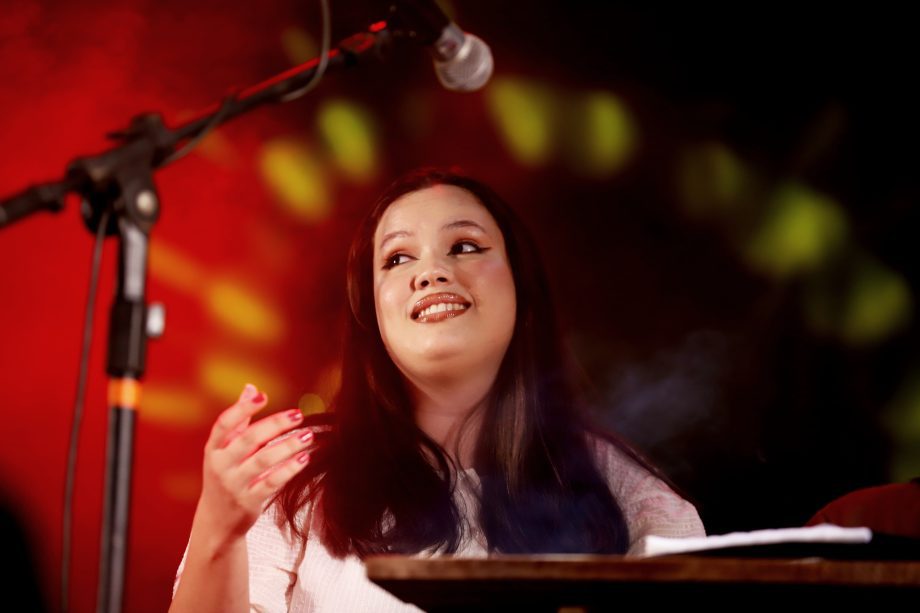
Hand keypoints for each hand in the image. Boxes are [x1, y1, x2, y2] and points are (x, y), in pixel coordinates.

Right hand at [195, 383, 312, 542]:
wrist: (217, 521)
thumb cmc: (224, 477)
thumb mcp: (224, 451)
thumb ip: (238, 421)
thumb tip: (251, 388)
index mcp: (214, 449)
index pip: (224, 424)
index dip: (242, 408)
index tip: (264, 397)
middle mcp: (221, 466)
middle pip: (249, 439)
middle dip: (276, 424)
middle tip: (298, 415)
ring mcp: (234, 485)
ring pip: (263, 460)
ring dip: (288, 446)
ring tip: (308, 436)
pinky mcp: (249, 501)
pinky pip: (272, 482)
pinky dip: (289, 469)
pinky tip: (304, 458)